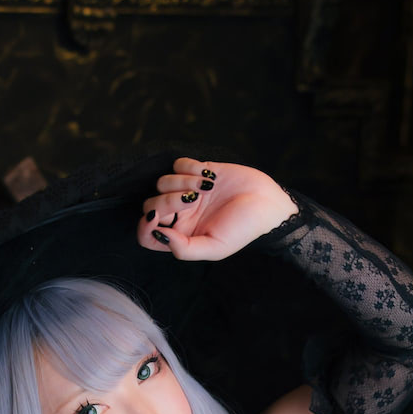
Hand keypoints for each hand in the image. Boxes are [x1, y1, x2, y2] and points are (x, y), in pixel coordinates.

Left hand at [136, 157, 296, 260]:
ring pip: (162, 182)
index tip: (157, 218)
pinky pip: (178, 164)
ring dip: (181, 182)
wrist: (267, 204)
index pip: (147, 235)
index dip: (144, 227)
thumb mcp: (215, 248)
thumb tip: (160, 235)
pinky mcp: (198, 170)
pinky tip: (208, 175)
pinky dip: (189, 166)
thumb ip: (185, 249)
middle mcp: (181, 214)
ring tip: (206, 187)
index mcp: (182, 236)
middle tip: (192, 200)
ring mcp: (187, 191)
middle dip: (167, 200)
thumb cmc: (244, 229)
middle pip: (151, 204)